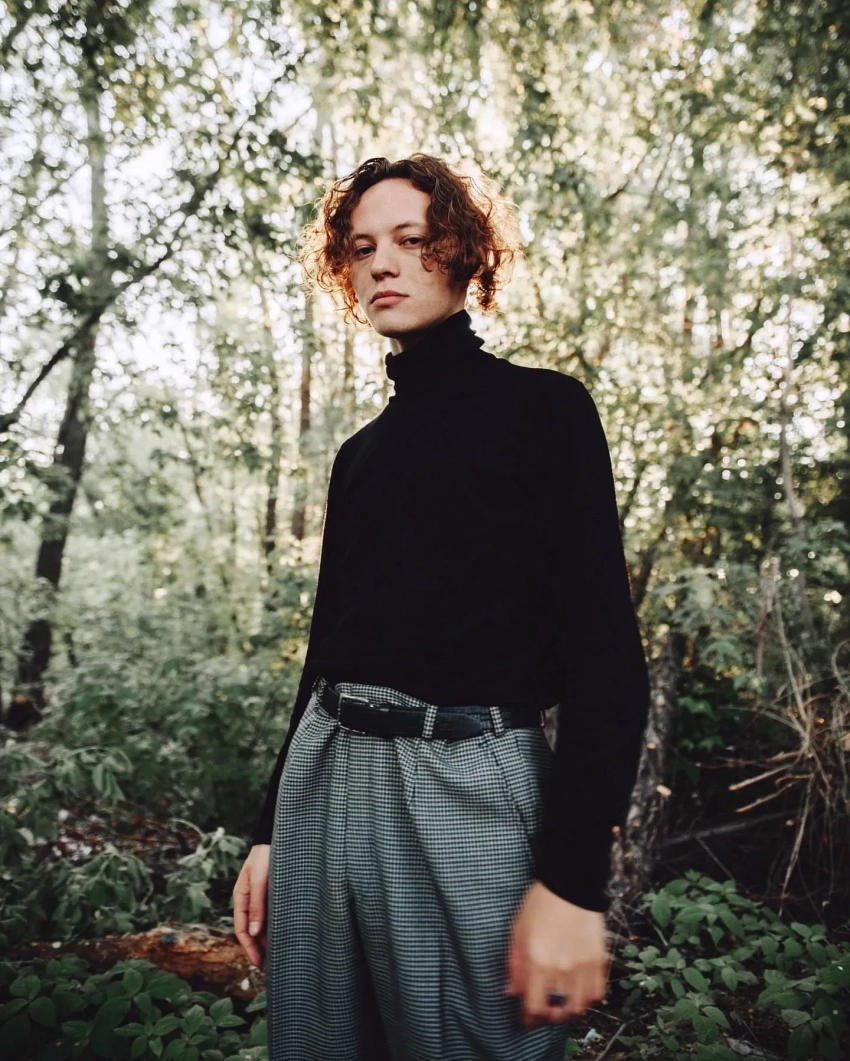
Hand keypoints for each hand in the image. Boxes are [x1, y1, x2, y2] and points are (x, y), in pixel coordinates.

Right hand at [233, 843, 269, 969]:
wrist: (279, 836)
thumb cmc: (266, 855)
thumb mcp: (259, 879)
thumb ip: (257, 904)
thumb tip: (255, 933)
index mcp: (241, 897)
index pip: (242, 929)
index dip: (249, 948)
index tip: (259, 963)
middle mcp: (250, 900)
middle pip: (252, 930)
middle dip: (259, 949)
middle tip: (271, 966)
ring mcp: (262, 898)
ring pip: (263, 924)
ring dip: (268, 940)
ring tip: (280, 955)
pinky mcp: (274, 894)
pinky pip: (273, 915)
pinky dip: (276, 927)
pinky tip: (285, 935)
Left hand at [505, 879, 609, 1028]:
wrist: (570, 885)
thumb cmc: (539, 906)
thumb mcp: (517, 932)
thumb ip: (514, 965)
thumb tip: (511, 992)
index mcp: (538, 961)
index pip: (534, 1007)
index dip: (528, 1020)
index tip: (524, 1019)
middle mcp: (561, 968)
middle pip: (556, 1012)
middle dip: (546, 1017)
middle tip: (540, 1012)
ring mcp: (583, 966)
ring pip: (577, 1008)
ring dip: (566, 1012)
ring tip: (558, 1005)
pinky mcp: (598, 960)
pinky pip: (595, 993)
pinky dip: (586, 1000)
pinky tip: (576, 994)